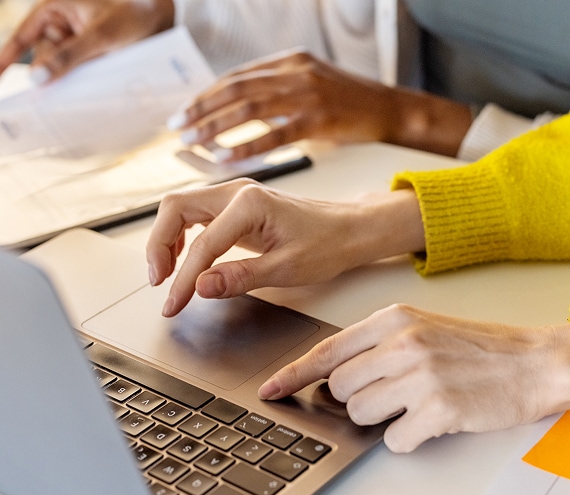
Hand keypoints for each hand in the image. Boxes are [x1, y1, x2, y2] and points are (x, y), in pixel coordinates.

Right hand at [0, 0, 173, 81]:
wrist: (163, 19)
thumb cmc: (131, 16)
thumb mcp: (100, 36)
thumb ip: (69, 57)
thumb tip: (37, 78)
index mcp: (54, 9)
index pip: (22, 36)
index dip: (6, 59)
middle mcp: (61, 26)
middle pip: (44, 59)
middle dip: (52, 75)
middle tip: (59, 93)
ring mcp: (76, 44)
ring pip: (62, 70)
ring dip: (71, 81)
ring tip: (89, 83)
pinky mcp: (91, 58)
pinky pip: (78, 75)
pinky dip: (81, 85)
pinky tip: (85, 96)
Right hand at [145, 179, 423, 316]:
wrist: (347, 230)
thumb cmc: (326, 244)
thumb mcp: (286, 268)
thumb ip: (240, 276)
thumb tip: (201, 287)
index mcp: (249, 204)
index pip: (202, 245)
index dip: (183, 279)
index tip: (174, 304)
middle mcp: (237, 193)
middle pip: (175, 208)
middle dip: (158, 245)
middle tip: (159, 282)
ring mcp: (235, 197)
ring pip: (181, 208)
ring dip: (166, 238)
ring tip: (166, 274)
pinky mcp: (237, 207)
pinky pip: (197, 216)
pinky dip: (183, 236)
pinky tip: (186, 258)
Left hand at [167, 49, 471, 159]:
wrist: (392, 111)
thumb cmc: (349, 106)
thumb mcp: (309, 87)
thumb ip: (276, 95)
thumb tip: (239, 111)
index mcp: (289, 63)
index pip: (235, 77)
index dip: (205, 96)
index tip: (184, 114)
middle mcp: (293, 73)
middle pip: (234, 89)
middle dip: (201, 110)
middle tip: (178, 129)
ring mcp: (306, 95)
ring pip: (248, 108)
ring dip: (216, 126)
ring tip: (193, 143)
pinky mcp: (318, 121)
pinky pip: (274, 135)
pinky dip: (247, 147)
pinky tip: (226, 158)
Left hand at [259, 304, 569, 451]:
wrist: (531, 361)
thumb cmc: (474, 346)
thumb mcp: (419, 327)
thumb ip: (374, 346)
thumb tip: (332, 375)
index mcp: (392, 319)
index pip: (327, 349)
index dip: (294, 373)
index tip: (273, 389)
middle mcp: (402, 342)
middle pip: (338, 386)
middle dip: (354, 398)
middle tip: (388, 393)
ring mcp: (421, 374)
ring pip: (359, 413)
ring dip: (379, 418)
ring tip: (411, 405)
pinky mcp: (439, 408)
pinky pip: (393, 438)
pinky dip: (406, 436)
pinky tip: (428, 420)